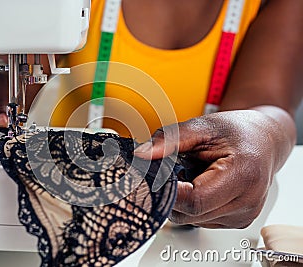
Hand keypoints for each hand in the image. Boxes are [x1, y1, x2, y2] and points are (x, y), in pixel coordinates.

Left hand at [134, 108, 293, 227]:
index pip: (194, 201)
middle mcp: (247, 202)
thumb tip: (142, 154)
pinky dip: (194, 205)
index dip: (169, 190)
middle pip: (190, 214)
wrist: (264, 140)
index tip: (157, 175)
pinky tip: (202, 184)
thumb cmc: (238, 132)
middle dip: (173, 193)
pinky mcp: (237, 221)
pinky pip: (201, 220)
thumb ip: (171, 139)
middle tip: (176, 169)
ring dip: (183, 200)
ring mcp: (243, 216)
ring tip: (194, 174)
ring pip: (192, 220)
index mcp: (243, 175)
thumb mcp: (203, 126)